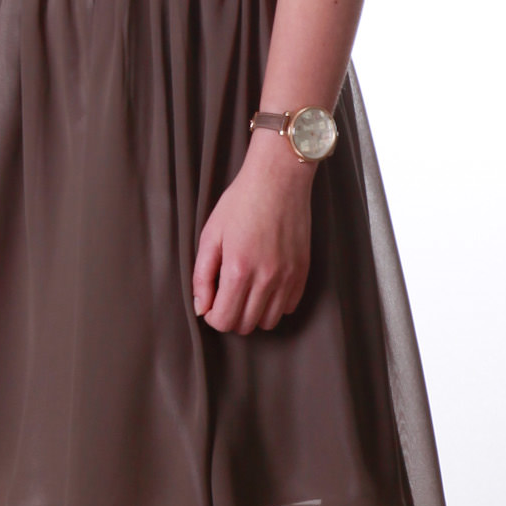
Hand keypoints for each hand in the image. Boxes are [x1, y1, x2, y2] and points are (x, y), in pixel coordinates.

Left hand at [192, 135, 312, 333]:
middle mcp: (266, 278)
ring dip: (253, 313)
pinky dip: (274, 304)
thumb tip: (201, 308)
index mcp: (238, 269)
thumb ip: (202, 276)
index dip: (213, 316)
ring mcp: (288, 277)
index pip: (224, 320)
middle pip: (246, 325)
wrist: (278, 180)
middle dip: (231, 316)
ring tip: (245, 292)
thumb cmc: (240, 203)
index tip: (211, 302)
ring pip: (269, 321)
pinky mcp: (303, 272)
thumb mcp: (210, 235)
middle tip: (226, 295)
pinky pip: (288, 307)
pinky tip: (265, 286)